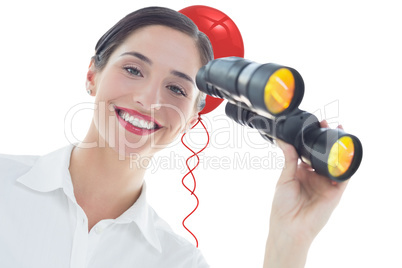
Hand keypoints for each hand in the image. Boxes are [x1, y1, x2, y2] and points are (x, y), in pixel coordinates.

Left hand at [263, 120, 348, 267]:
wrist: (289, 226)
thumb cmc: (283, 206)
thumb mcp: (285, 178)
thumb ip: (288, 159)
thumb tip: (283, 140)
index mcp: (302, 173)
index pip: (310, 153)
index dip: (312, 140)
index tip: (313, 125)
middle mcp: (315, 177)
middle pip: (324, 156)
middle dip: (327, 140)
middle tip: (327, 123)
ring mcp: (326, 185)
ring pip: (335, 163)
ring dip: (339, 149)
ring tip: (339, 132)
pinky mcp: (336, 193)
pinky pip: (344, 177)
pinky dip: (346, 166)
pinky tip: (346, 152)